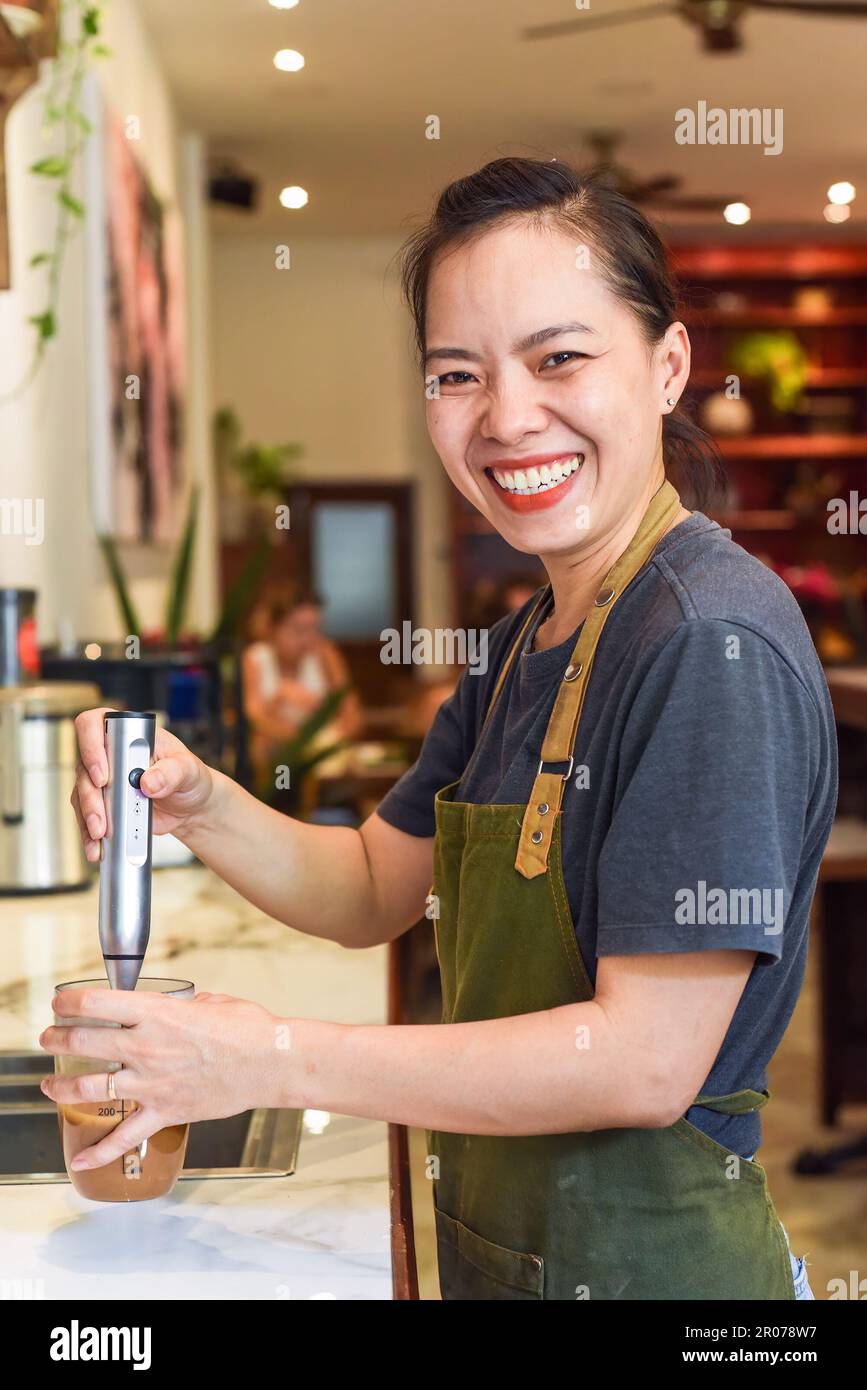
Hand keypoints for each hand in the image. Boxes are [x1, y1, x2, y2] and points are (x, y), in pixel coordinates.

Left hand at [39, 988, 290, 1170]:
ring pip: (89, 1089)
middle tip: (49, 1038)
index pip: (94, 1004)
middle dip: (57, 1039)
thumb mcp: (209, 1002)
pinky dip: (99, 1152)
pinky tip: (79, 1159)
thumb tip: (172, 1009)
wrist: (270, 1062)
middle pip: (82, 1043)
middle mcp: (145, 1046)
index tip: (61, 1004)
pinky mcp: (164, 1111)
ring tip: (49, 1085)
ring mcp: (151, 1082)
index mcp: (155, 1013)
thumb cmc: (247, 1028)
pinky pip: (124, 1136)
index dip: (68, 1003)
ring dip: (61, 1087)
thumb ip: (181, 1006)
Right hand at [71, 707, 217, 860]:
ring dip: (87, 818)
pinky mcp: (103, 804)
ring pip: (81, 794)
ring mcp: (103, 780)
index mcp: (129, 735)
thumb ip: (172, 772)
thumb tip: (148, 782)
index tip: (102, 776)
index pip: (94, 725)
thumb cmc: (191, 778)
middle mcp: (110, 754)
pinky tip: (95, 849)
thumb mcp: (189, 771)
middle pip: (84, 768)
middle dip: (90, 797)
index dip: (91, 746)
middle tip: (101, 820)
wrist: (190, 807)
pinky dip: (89, 834)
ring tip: (99, 839)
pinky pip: (87, 817)